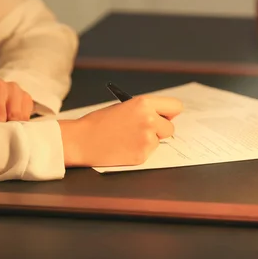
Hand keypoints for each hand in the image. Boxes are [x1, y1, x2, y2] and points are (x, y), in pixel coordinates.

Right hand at [59, 95, 182, 166]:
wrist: (81, 140)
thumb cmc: (99, 122)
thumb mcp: (124, 107)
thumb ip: (145, 110)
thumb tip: (162, 117)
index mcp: (144, 103)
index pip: (175, 106)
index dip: (170, 113)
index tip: (165, 117)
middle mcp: (149, 120)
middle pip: (170, 127)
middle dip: (160, 130)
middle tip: (144, 130)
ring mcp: (147, 138)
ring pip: (160, 141)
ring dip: (149, 141)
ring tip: (128, 138)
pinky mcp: (142, 155)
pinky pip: (150, 152)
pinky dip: (140, 151)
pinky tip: (124, 147)